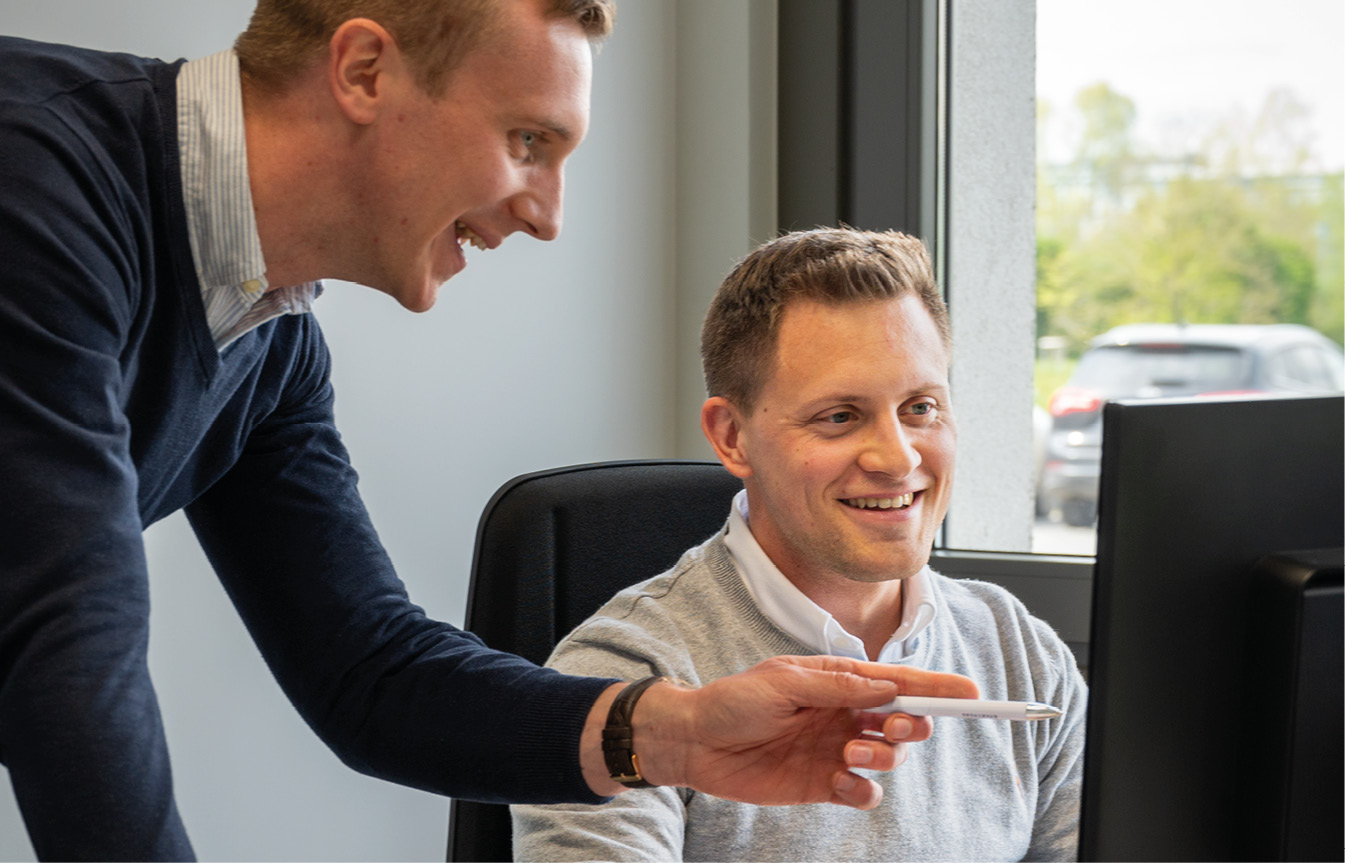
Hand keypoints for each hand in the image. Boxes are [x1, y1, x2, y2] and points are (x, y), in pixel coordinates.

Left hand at [632, 655, 977, 809]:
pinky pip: (864, 792)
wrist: (695, 741)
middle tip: (896, 725)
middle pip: (906, 719)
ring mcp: (837, 749)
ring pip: (890, 755)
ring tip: (852, 750)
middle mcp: (845, 714)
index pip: (898, 681)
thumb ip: (838, 686)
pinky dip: (864, 790)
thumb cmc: (734, 700)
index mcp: (840, 681)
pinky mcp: (823, 783)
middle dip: (914, 721)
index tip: (972, 693)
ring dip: (884, 753)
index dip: (938, 686)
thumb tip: (888, 685)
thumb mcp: (784, 681)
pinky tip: (845, 782)